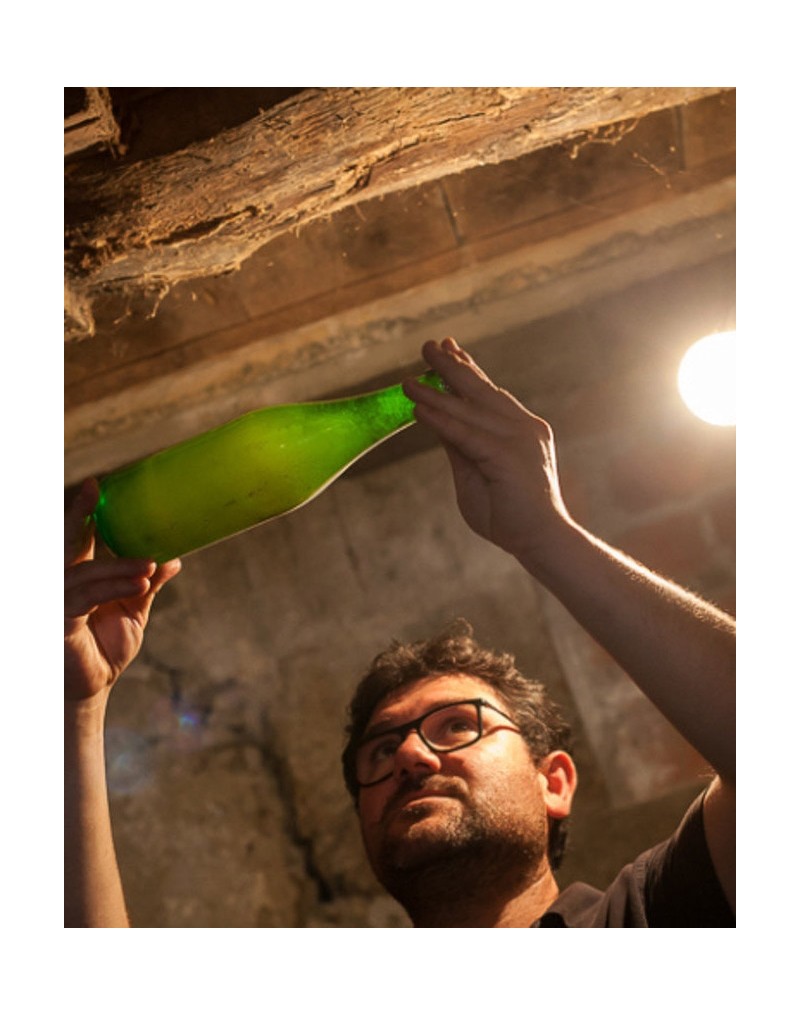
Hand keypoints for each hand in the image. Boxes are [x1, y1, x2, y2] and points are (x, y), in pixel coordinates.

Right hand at [64, 478, 181, 703]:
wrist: (94, 688)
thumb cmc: (105, 649)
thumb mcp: (133, 610)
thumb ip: (147, 583)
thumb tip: (173, 559)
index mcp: (79, 575)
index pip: (77, 536)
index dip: (83, 510)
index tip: (96, 484)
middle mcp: (63, 582)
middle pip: (67, 543)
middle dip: (78, 515)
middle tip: (96, 490)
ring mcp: (58, 600)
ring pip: (84, 572)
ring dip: (117, 567)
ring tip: (148, 566)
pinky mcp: (58, 620)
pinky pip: (85, 598)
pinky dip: (113, 588)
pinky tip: (138, 584)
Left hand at [403, 338, 572, 564]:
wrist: (540, 540)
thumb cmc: (509, 515)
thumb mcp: (475, 473)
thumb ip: (461, 448)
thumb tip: (438, 421)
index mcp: (520, 429)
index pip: (489, 394)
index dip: (468, 370)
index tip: (449, 349)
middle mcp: (522, 427)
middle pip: (481, 390)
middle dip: (453, 366)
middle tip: (429, 344)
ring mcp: (517, 438)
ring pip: (469, 409)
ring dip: (437, 390)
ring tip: (408, 379)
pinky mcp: (506, 455)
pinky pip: (465, 434)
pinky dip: (440, 420)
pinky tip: (418, 408)